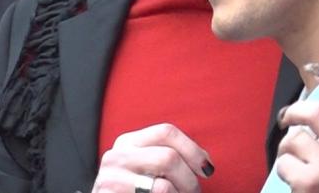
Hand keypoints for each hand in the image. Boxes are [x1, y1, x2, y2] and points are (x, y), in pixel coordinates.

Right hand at [91, 123, 214, 192]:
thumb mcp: (150, 169)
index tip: (208, 170)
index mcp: (128, 141)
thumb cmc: (137, 191)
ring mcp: (110, 180)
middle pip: (168, 158)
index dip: (192, 150)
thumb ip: (170, 157)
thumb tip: (206, 163)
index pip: (166, 132)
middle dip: (190, 180)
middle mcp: (115, 156)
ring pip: (164, 186)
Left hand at [274, 66, 318, 192]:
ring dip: (287, 146)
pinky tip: (294, 179)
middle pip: (317, 111)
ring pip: (295, 137)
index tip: (318, 70)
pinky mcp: (309, 183)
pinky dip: (284, 168)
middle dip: (295, 111)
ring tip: (293, 158)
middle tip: (287, 118)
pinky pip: (285, 161)